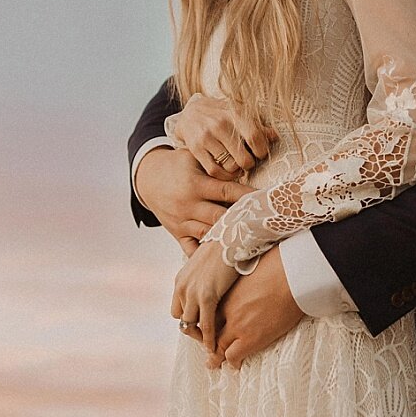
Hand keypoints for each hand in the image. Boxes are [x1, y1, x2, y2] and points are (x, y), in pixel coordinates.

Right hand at [138, 147, 255, 254]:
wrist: (148, 178)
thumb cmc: (178, 165)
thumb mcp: (194, 157)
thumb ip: (216, 164)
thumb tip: (244, 167)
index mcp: (195, 184)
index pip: (227, 191)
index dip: (248, 195)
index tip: (267, 199)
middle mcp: (188, 205)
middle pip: (220, 216)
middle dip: (241, 219)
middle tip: (264, 222)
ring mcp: (182, 221)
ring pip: (208, 234)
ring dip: (227, 237)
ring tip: (250, 240)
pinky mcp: (177, 232)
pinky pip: (191, 249)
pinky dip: (205, 255)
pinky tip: (223, 258)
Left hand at [171, 242, 240, 355]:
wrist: (234, 234)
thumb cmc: (228, 245)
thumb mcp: (209, 260)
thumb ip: (206, 275)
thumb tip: (214, 281)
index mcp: (181, 279)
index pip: (178, 308)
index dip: (190, 318)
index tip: (203, 325)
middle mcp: (182, 287)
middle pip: (182, 319)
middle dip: (194, 330)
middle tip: (207, 340)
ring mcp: (192, 292)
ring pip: (191, 325)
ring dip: (201, 338)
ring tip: (211, 348)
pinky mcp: (207, 296)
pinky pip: (206, 325)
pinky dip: (210, 338)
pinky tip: (215, 346)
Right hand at [172, 93, 276, 180]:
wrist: (190, 113)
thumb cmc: (221, 113)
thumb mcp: (239, 113)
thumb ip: (257, 124)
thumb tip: (275, 137)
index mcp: (234, 113)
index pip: (254, 137)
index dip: (262, 150)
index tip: (260, 153)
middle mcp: (220, 124)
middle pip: (243, 157)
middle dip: (250, 164)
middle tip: (248, 161)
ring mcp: (206, 137)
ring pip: (230, 166)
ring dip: (237, 170)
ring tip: (237, 165)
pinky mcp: (196, 149)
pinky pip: (215, 171)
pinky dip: (224, 175)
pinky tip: (227, 170)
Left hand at [211, 247, 303, 368]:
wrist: (292, 275)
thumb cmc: (280, 265)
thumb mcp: (254, 265)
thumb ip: (247, 274)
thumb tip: (254, 271)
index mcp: (228, 291)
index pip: (211, 311)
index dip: (211, 320)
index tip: (213, 324)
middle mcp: (227, 310)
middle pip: (211, 330)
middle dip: (209, 340)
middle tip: (208, 347)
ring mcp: (237, 325)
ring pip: (219, 346)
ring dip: (216, 355)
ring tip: (214, 362)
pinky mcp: (251, 337)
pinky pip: (233, 355)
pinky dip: (233, 361)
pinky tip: (236, 365)